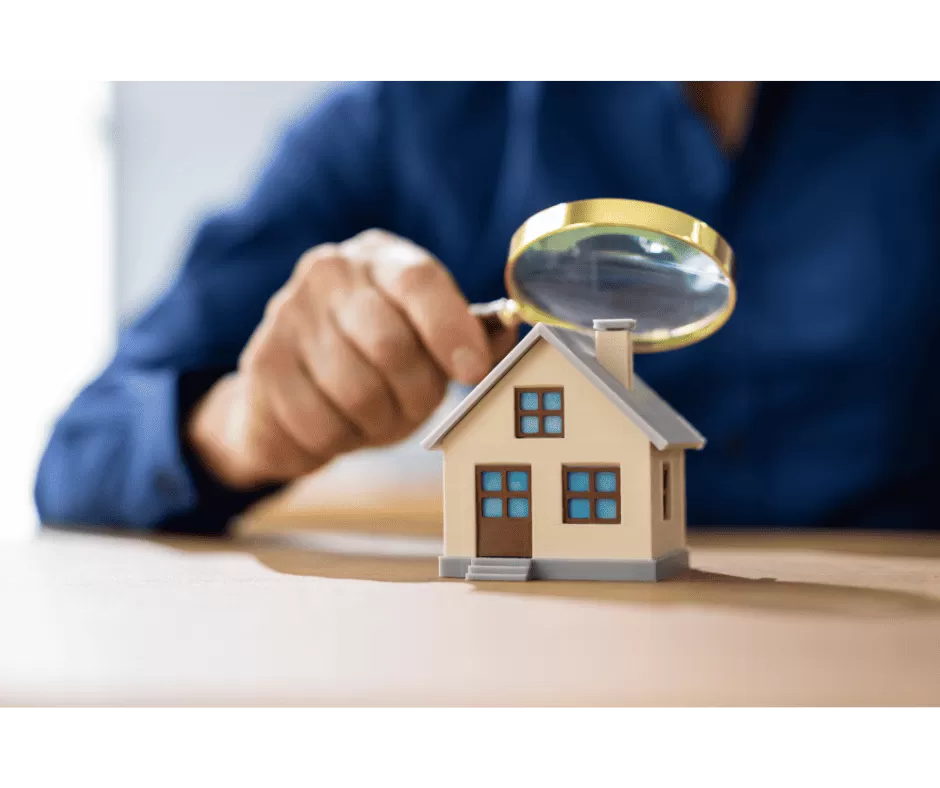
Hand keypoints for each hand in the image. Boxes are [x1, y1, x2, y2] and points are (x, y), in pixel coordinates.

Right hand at [187, 229, 517, 488]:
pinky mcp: (260, 365)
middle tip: (416, 405)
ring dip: (379, 422)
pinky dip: (340, 440)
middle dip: (416, 393)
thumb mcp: (424, 342)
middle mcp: (328, 273)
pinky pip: (321, 423)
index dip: (451, 330)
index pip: (419, 281)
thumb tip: (515, 326)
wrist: (285, 394)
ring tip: (373, 415)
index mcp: (379, 258)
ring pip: (358, 393)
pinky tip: (335, 424)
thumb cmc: (373, 363)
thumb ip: (470, 334)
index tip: (473, 373)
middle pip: (392, 345)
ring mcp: (286, 315)